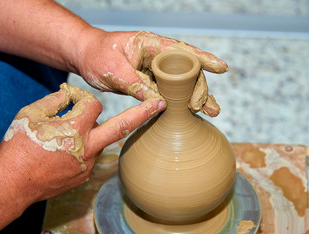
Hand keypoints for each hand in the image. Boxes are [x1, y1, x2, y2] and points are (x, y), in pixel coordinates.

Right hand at [0, 83, 163, 201]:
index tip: (73, 99)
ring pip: (101, 139)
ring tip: (70, 133)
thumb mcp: (30, 114)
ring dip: (93, 131)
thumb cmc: (19, 147)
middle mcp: (88, 146)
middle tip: (161, 104)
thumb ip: (55, 100)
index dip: (83, 98)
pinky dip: (85, 147)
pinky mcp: (85, 175)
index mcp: (75, 128)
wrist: (13, 184)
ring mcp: (88, 163)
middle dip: (143, 113)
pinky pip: (91, 154)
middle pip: (121, 126)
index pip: (93, 105)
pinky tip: (66, 150)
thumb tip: (69, 94)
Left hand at [76, 30, 227, 116]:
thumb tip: (160, 102)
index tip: (221, 68)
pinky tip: (196, 112)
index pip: (182, 51)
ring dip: (198, 97)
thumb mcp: (114, 70)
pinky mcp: (153, 83)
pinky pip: (171, 93)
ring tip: (213, 112)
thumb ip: (136, 85)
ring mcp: (157, 70)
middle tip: (200, 107)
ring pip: (183, 84)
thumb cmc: (98, 56)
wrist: (87, 57)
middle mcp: (159, 57)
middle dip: (199, 88)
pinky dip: (183, 103)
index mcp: (151, 45)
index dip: (203, 59)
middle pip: (188, 71)